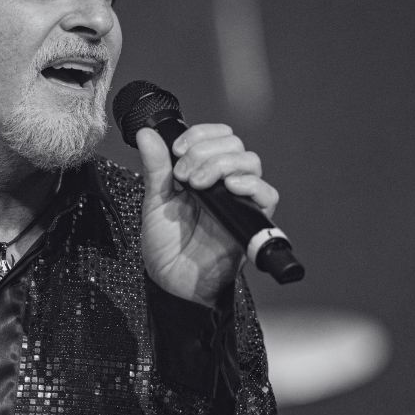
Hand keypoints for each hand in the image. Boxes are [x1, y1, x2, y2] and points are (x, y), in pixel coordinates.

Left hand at [135, 123, 278, 307]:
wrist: (172, 280)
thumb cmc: (166, 244)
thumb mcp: (155, 200)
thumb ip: (155, 167)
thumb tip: (146, 135)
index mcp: (203, 172)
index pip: (218, 136)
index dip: (200, 134)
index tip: (177, 149)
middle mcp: (224, 183)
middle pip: (235, 145)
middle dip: (204, 151)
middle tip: (182, 175)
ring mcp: (238, 200)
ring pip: (251, 163)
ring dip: (221, 164)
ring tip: (196, 185)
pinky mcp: (250, 221)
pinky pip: (267, 195)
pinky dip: (251, 185)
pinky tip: (229, 187)